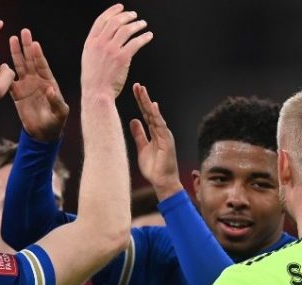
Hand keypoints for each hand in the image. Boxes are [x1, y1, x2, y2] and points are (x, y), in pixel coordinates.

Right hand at [9, 29, 68, 141]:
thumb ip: (56, 101)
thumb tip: (50, 89)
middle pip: (31, 61)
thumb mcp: (60, 113)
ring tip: (12, 39)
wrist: (43, 133)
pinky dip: (3, 73)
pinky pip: (9, 82)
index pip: (43, 66)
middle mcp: (37, 81)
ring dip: (16, 54)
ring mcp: (26, 86)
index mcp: (48, 82)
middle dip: (27, 47)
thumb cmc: (56, 123)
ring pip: (19, 67)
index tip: (34, 43)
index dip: (38, 55)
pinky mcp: (17, 94)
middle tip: (24, 32)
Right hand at [81, 4, 152, 99]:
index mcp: (90, 43)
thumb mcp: (88, 60)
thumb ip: (96, 48)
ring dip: (137, 25)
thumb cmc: (94, 82)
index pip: (101, 20)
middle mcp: (100, 44)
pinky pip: (136, 43)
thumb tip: (105, 39)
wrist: (96, 94)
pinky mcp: (122, 58)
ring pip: (127, 30)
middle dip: (127, 16)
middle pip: (115, 22)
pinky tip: (149, 36)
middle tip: (135, 16)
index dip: (112, 11)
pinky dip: (144, 37)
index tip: (121, 8)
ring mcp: (111, 50)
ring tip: (143, 24)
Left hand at [130, 83, 181, 199]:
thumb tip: (134, 120)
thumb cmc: (154, 168)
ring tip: (142, 90)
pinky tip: (152, 106)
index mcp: (155, 132)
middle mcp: (161, 131)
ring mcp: (165, 135)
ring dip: (148, 103)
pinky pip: (161, 126)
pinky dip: (157, 116)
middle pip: (151, 112)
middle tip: (137, 85)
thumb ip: (139, 135)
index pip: (146, 114)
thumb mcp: (142, 148)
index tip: (135, 90)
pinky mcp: (167, 141)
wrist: (162, 182)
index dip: (141, 102)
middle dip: (144, 98)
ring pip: (155, 116)